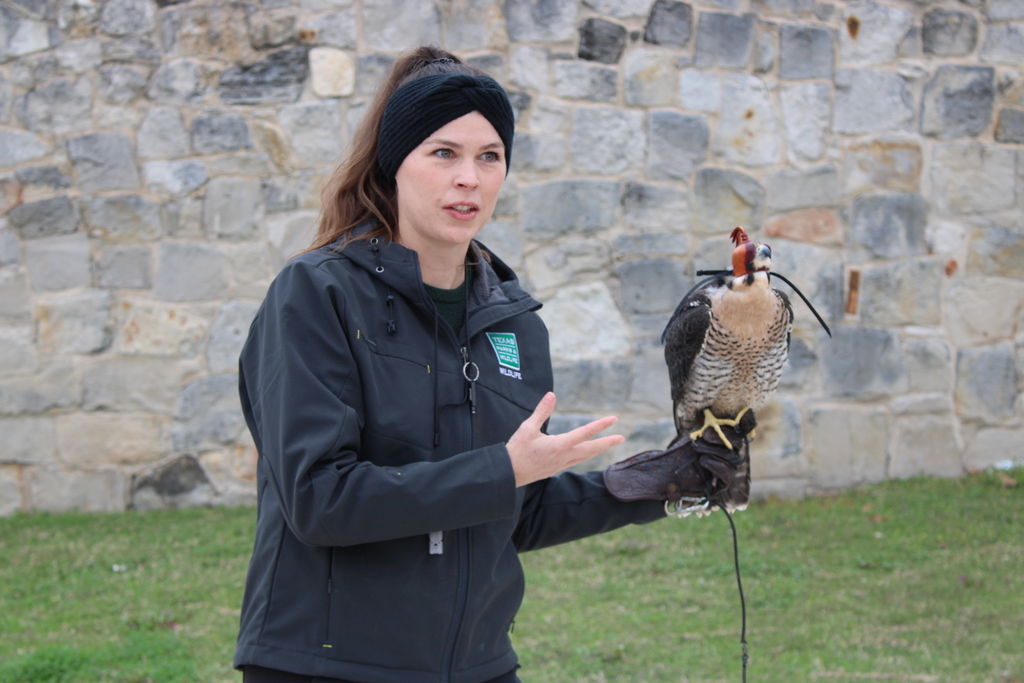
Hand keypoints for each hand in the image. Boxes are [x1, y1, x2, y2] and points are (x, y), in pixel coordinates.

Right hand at [506, 392, 624, 487]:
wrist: (508, 474)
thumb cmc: (516, 450)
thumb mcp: (527, 428)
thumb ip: (541, 411)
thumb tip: (552, 395)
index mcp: (559, 445)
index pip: (585, 433)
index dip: (601, 425)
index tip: (614, 419)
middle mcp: (564, 457)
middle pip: (591, 450)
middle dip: (608, 443)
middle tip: (621, 438)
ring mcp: (560, 465)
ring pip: (585, 457)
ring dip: (598, 449)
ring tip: (609, 444)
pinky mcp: (555, 469)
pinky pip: (576, 461)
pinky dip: (586, 455)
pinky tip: (585, 453)